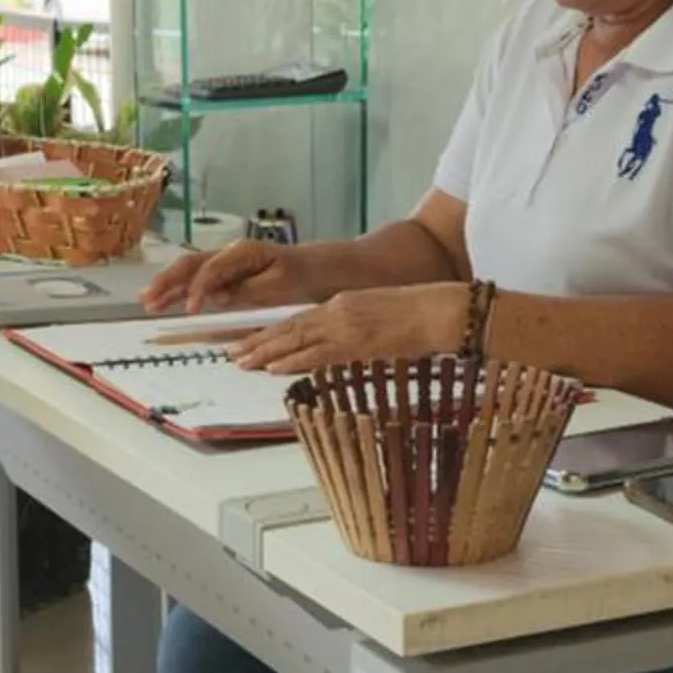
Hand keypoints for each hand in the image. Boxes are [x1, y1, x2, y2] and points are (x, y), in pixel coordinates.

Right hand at [142, 238, 303, 315]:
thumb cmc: (298, 276)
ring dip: (166, 286)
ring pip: (188, 271)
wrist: (311, 269)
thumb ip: (247, 290)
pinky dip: (177, 290)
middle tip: (149, 300)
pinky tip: (160, 299)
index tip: (189, 310)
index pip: (212, 269)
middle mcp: (228, 253)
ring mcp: (223, 262)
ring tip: (146, 302)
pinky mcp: (222, 274)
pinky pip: (195, 280)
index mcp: (242, 252)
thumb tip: (216, 297)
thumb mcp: (279, 285)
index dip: (198, 289)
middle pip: (191, 264)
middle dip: (168, 282)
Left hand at [229, 284, 466, 374]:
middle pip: (289, 328)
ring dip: (265, 352)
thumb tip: (337, 347)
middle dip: (258, 342)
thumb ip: (353, 328)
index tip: (250, 342)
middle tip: (232, 353)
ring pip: (295, 339)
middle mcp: (337, 311)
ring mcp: (345, 327)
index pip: (298, 320)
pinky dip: (293, 360)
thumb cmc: (418, 314)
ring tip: (240, 361)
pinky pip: (317, 354)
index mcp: (342, 304)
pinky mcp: (356, 343)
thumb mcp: (378, 315)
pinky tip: (273, 368)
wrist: (440, 311)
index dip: (271, 332)